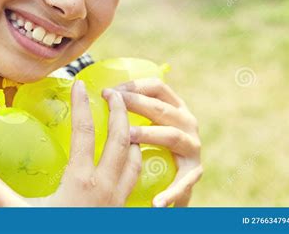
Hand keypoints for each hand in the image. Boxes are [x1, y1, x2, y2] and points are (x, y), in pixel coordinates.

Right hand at [0, 80, 140, 206]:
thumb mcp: (18, 214)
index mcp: (81, 179)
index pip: (85, 131)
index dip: (82, 105)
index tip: (80, 85)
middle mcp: (106, 184)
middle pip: (120, 137)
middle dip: (120, 110)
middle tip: (113, 92)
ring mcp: (119, 197)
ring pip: (134, 156)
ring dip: (132, 132)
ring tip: (126, 117)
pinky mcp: (123, 208)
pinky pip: (136, 176)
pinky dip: (136, 158)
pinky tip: (131, 154)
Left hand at [114, 78, 202, 206]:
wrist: (172, 185)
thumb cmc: (150, 148)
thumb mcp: (144, 125)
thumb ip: (127, 113)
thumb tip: (94, 98)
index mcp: (174, 106)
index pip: (156, 87)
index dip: (134, 85)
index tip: (109, 90)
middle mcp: (187, 122)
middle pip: (160, 108)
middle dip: (134, 102)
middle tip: (110, 102)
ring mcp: (192, 146)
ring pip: (171, 135)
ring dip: (149, 134)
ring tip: (129, 136)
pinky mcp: (194, 172)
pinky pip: (184, 180)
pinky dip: (171, 191)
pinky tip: (156, 202)